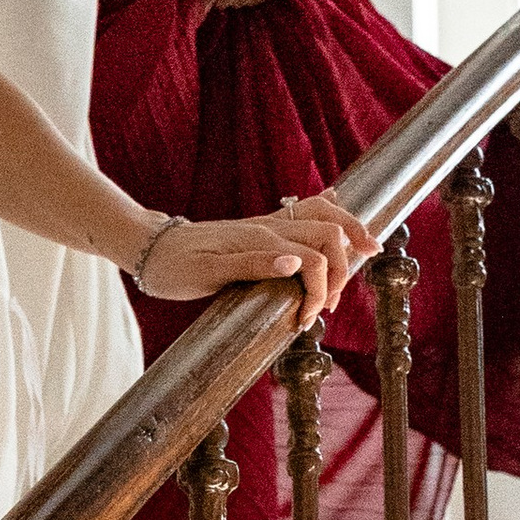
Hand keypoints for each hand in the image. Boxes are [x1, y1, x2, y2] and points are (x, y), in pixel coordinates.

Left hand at [135, 191, 374, 322]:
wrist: (152, 249)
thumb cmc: (174, 267)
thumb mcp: (206, 274)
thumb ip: (252, 266)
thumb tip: (296, 264)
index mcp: (260, 239)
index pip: (313, 260)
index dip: (320, 291)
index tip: (306, 321)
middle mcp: (270, 227)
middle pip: (330, 233)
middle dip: (342, 269)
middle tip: (328, 306)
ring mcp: (268, 224)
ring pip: (323, 214)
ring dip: (348, 232)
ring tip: (367, 250)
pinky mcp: (263, 229)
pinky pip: (303, 210)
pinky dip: (328, 206)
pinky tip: (338, 198)